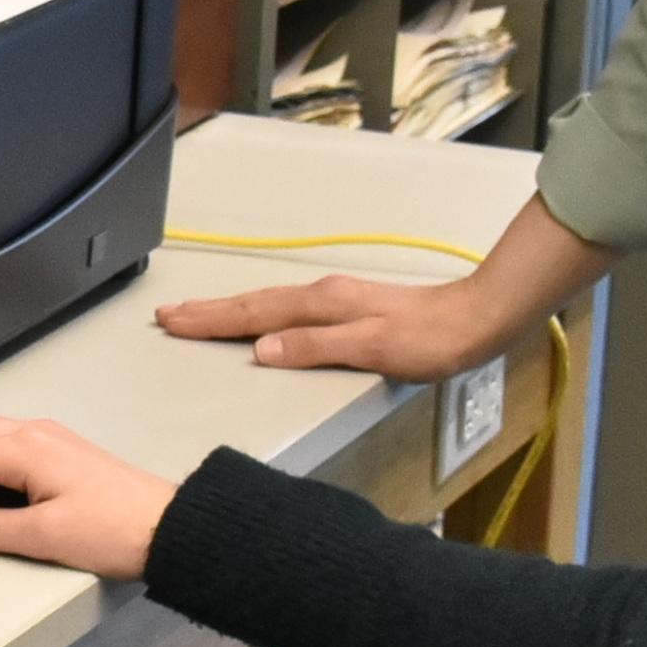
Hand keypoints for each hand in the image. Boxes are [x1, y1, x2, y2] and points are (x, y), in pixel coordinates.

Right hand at [154, 265, 517, 381]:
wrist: (477, 321)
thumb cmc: (431, 340)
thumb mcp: (373, 348)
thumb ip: (317, 347)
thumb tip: (263, 349)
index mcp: (322, 306)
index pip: (254, 315)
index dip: (211, 320)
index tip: (172, 321)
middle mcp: (324, 297)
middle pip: (254, 304)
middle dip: (209, 310)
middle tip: (169, 314)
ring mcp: (335, 301)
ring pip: (269, 304)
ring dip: (230, 310)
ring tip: (200, 315)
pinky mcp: (348, 309)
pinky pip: (287, 309)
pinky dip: (260, 314)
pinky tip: (260, 322)